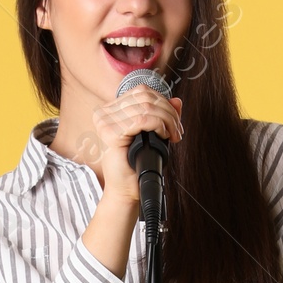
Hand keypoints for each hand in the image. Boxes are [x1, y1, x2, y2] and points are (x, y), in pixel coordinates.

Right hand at [63, 85, 182, 194]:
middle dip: (169, 112)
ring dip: (168, 120)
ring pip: (147, 107)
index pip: (141, 92)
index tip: (175, 121)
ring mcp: (105, 122)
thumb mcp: (153, 134)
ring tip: (173, 135)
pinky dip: (159, 125)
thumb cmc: (136, 166)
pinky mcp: (110, 133)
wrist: (127, 190)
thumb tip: (177, 101)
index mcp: (111, 110)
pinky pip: (142, 119)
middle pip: (145, 97)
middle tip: (177, 131)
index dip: (163, 102)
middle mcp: (105, 113)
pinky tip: (164, 136)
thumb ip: (162, 115)